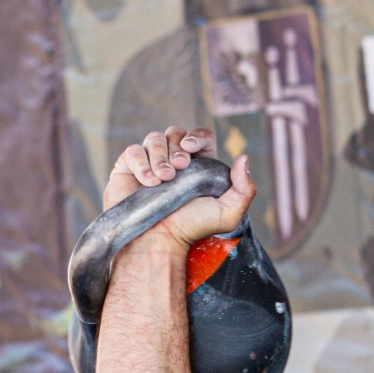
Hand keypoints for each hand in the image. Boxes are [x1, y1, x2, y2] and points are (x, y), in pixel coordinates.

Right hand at [104, 126, 255, 250]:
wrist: (159, 240)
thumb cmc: (192, 230)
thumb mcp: (227, 214)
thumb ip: (244, 189)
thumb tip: (243, 157)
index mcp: (198, 166)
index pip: (200, 136)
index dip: (196, 135)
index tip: (191, 148)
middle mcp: (173, 161)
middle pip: (175, 132)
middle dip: (177, 147)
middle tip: (178, 169)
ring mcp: (150, 163)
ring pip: (154, 138)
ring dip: (160, 156)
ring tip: (163, 180)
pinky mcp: (129, 168)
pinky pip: (134, 151)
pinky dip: (141, 163)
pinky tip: (148, 182)